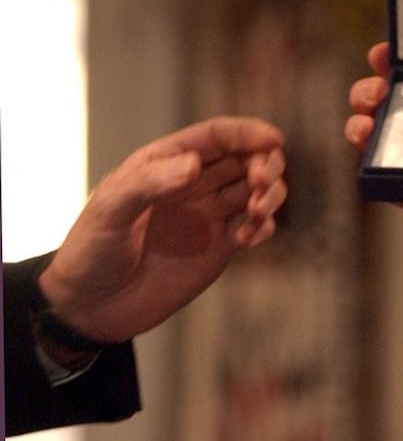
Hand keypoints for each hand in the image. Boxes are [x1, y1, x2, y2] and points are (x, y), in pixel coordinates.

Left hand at [36, 117, 286, 343]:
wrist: (91, 308)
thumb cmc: (90, 252)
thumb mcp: (109, 211)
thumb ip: (149, 184)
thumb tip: (194, 165)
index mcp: (165, 163)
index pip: (218, 136)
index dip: (249, 132)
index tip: (273, 140)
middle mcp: (193, 184)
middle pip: (247, 157)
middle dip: (266, 163)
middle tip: (259, 184)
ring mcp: (210, 215)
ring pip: (259, 190)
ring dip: (271, 195)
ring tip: (256, 212)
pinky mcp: (221, 247)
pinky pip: (257, 227)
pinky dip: (264, 228)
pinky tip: (246, 240)